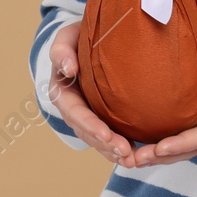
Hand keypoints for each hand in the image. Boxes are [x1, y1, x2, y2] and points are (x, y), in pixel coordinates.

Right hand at [47, 22, 139, 167]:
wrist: (91, 39)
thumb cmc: (78, 36)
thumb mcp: (66, 37)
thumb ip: (62, 50)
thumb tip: (69, 69)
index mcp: (61, 91)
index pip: (74, 112)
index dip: (90, 125)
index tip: (107, 135)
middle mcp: (72, 108)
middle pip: (87, 132)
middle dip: (105, 144)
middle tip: (126, 153)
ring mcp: (87, 115)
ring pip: (97, 140)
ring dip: (113, 152)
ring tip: (132, 159)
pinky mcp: (101, 118)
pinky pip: (107, 138)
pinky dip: (118, 149)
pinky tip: (135, 156)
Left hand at [128, 33, 196, 166]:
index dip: (183, 142)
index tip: (159, 147)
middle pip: (193, 147)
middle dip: (165, 155)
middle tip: (137, 159)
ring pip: (188, 147)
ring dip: (162, 155)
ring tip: (135, 159)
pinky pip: (186, 136)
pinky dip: (166, 145)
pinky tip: (145, 145)